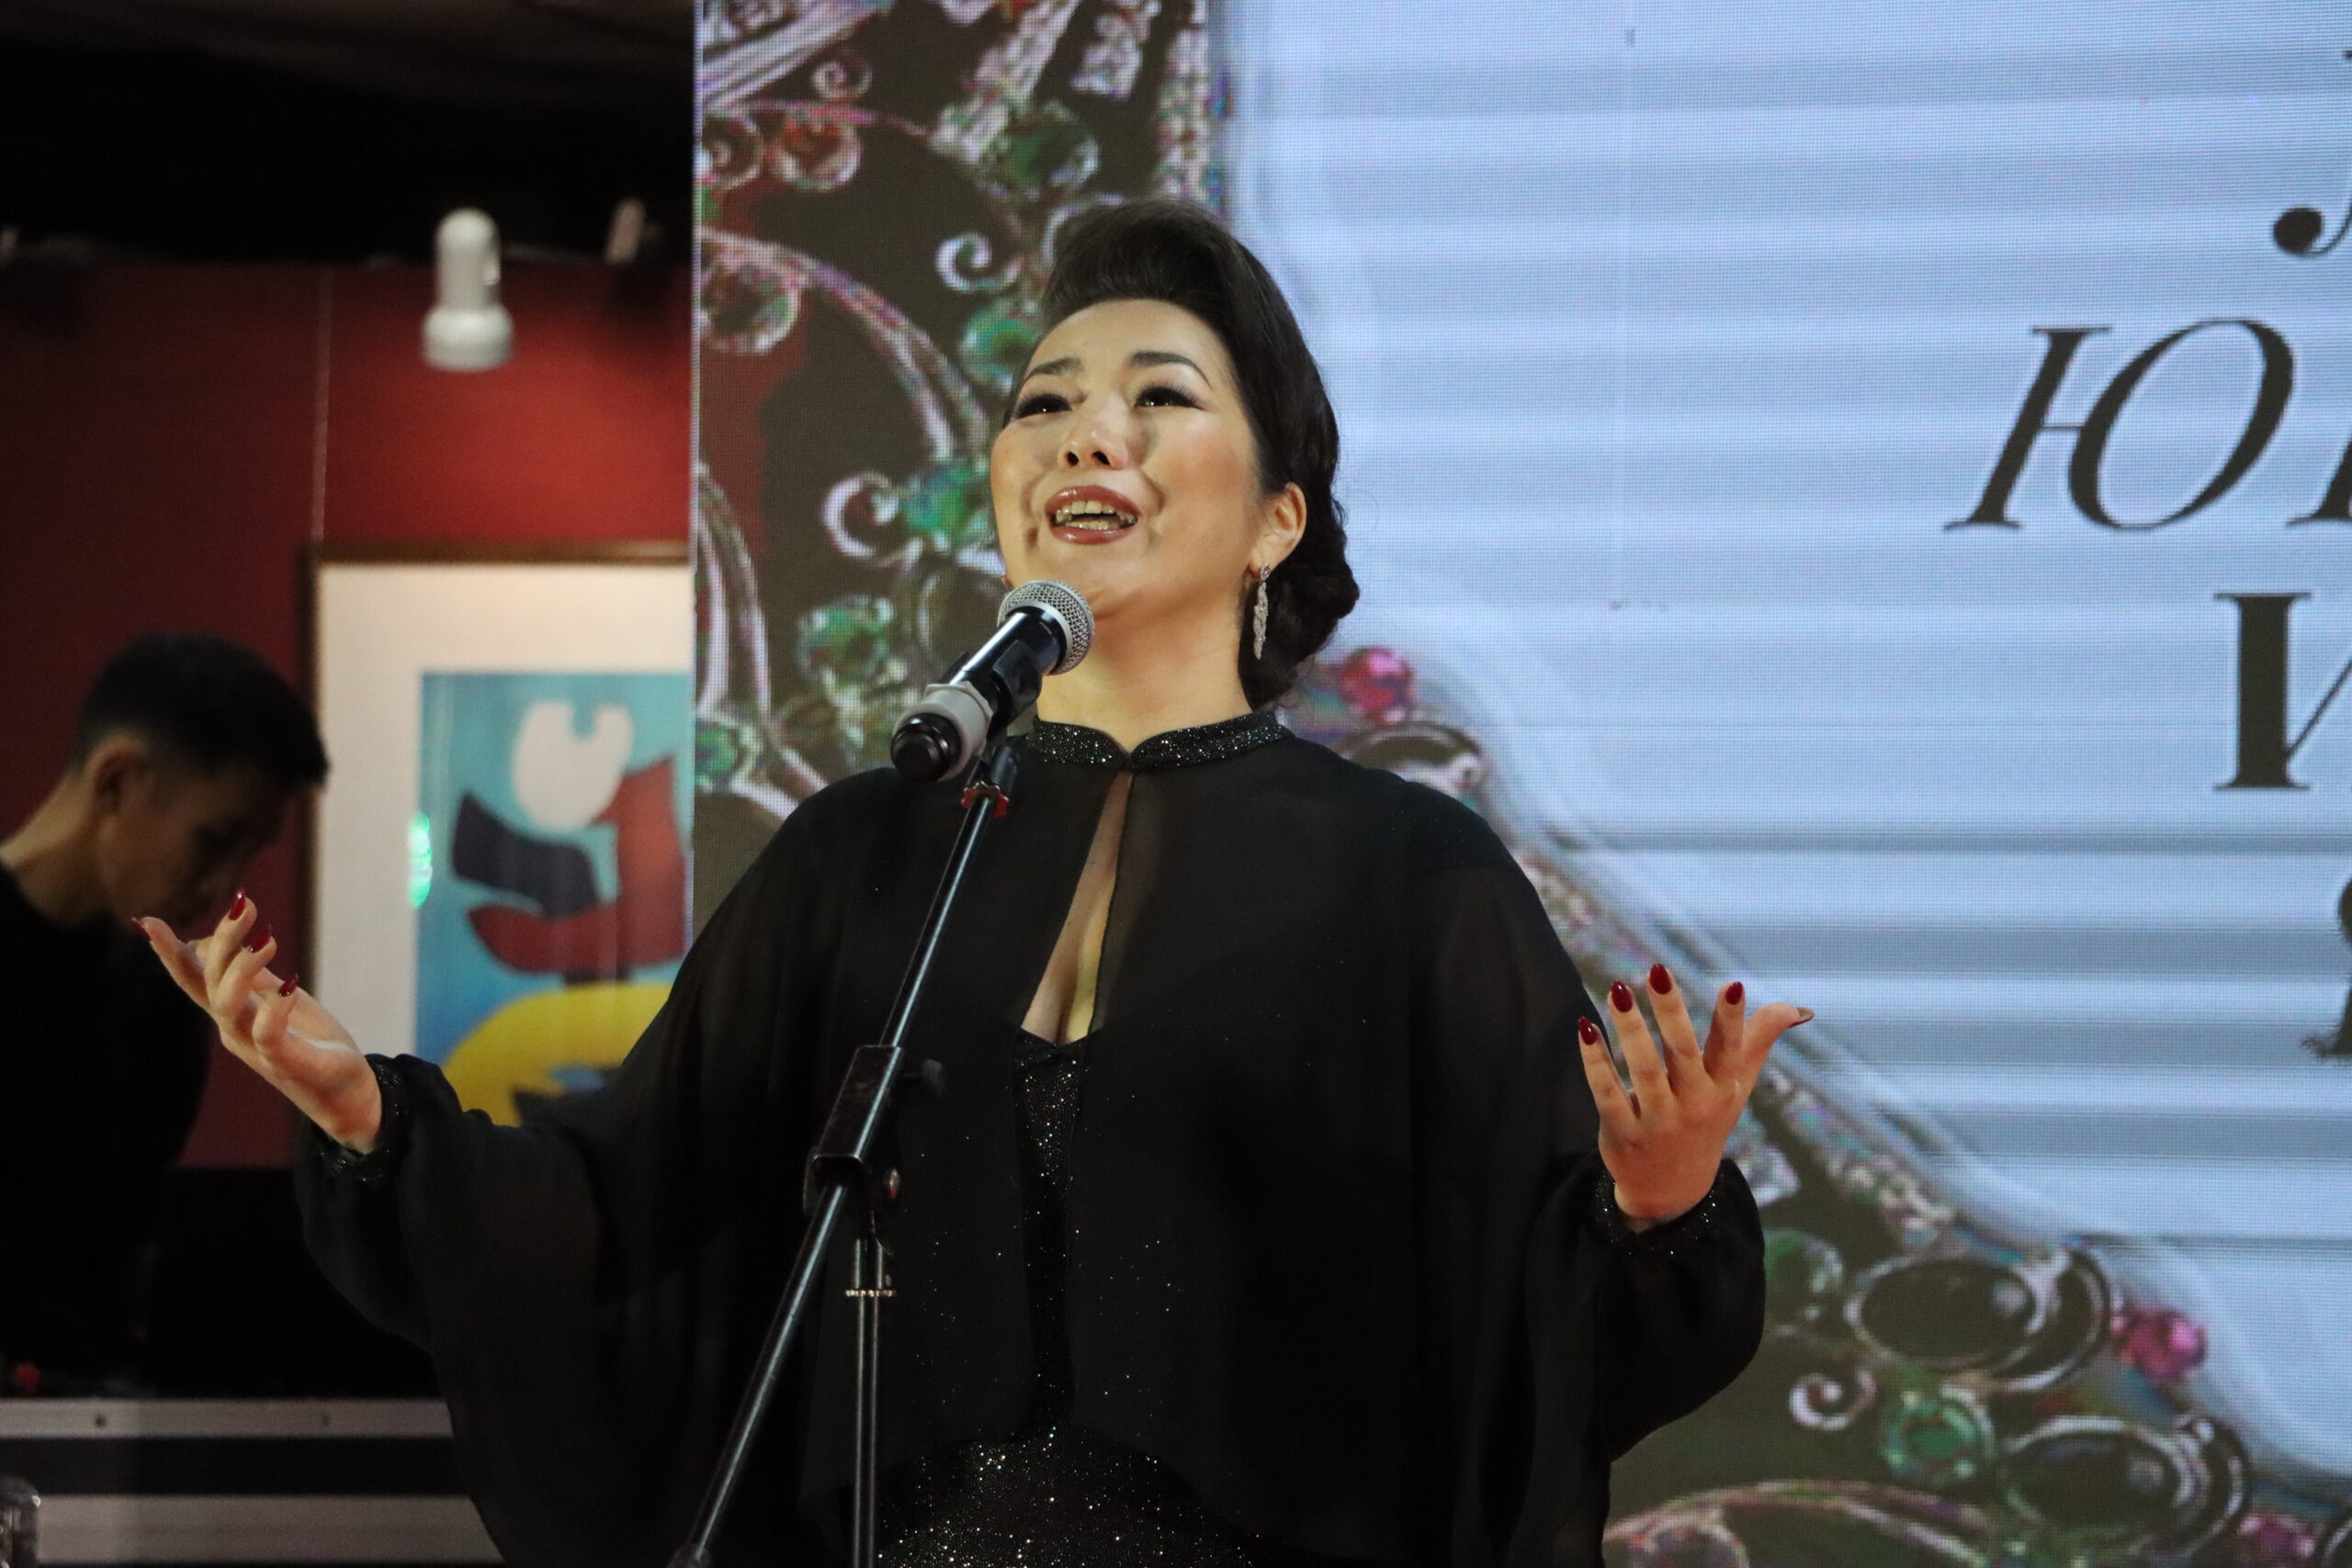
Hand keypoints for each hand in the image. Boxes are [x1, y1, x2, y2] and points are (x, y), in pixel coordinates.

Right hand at [135, 895, 382, 1151]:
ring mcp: (256, 1048)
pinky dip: (273, 1009)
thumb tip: (231, 942)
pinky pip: (267, 1035)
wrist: (346, 1093)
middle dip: (221, 941)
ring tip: (268, 939)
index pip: (193, 979)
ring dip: (242, 968)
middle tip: (245, 904)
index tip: (145, 921)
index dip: (170, 953)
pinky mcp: (287, 1062)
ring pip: (228, 1006)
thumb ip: (256, 976)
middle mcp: (235, 1030)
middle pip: (209, 982)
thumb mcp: (281, 998)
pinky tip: (290, 985)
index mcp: (233, 1013)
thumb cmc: (311, 1041)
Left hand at [1577, 964, 1810, 1227]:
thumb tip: (1799, 1010)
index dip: (1733, 1020)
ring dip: (1629, 1028)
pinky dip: (1595, 1060)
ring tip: (1617, 990)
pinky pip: (1606, 1092)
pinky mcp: (1623, 1132)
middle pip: (1682, 1052)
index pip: (1731, 1050)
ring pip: (1642, 1068)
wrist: (1673, 1191)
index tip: (1733, 985)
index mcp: (1723, 1089)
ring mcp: (1658, 1121)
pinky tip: (1586, 1028)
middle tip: (1657, 969)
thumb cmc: (1707, 1120)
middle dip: (1670, 1010)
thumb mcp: (1737, 1086)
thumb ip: (1759, 1041)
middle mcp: (1694, 1105)